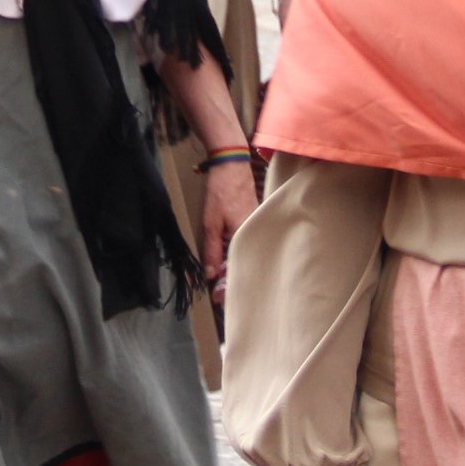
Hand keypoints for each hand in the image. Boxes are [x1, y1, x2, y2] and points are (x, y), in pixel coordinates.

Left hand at [199, 158, 257, 298]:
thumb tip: (210, 275)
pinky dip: (238, 254)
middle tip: (221, 297)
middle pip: (244, 264)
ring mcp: (254, 227)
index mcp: (245, 237)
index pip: (238, 269)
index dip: (228, 286)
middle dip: (233, 281)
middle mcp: (254, 235)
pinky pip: (246, 244)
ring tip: (224, 285)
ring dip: (235, 268)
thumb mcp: (210, 222)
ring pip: (245, 254)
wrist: (231, 166)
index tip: (218, 299)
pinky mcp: (252, 221)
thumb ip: (211, 249)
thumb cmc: (221, 192)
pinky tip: (230, 261)